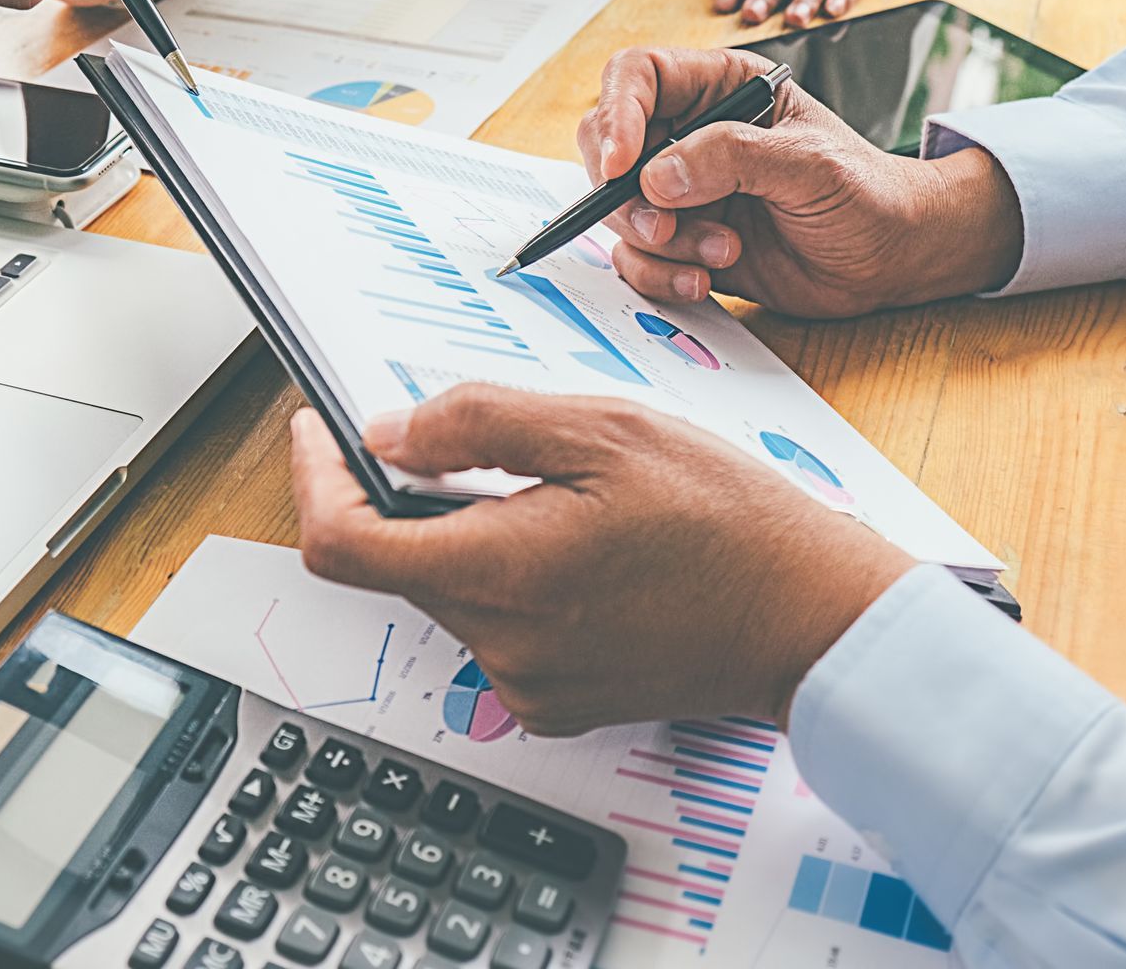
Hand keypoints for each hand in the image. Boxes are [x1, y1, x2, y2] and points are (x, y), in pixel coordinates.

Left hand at [291, 389, 915, 733]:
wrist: (811, 620)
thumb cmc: (729, 522)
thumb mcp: (605, 431)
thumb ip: (480, 424)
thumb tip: (391, 432)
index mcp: (500, 574)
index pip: (342, 544)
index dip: (314, 480)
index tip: (317, 433)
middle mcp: (500, 646)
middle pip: (396, 563)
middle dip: (407, 495)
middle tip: (459, 438)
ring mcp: (528, 683)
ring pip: (448, 590)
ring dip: (465, 533)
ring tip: (553, 490)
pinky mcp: (558, 700)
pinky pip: (496, 627)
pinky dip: (507, 575)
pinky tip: (576, 544)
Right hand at [576, 47, 1023, 316]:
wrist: (891, 257)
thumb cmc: (865, 191)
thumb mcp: (808, 162)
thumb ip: (732, 158)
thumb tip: (656, 176)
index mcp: (718, 88)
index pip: (636, 77)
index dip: (615, 115)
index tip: (620, 166)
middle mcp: (690, 135)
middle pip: (605, 145)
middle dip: (625, 193)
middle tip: (663, 223)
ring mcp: (682, 192)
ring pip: (618, 210)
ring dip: (660, 241)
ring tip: (725, 250)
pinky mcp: (682, 243)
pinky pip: (636, 259)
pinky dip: (660, 276)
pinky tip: (705, 280)